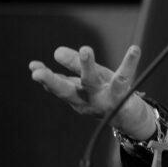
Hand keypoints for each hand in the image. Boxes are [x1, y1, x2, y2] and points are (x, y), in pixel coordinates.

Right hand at [29, 45, 155, 139]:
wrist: (130, 117)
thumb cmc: (104, 94)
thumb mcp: (87, 80)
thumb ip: (73, 67)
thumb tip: (56, 52)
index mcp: (76, 96)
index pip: (57, 87)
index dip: (45, 77)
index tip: (33, 66)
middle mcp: (86, 100)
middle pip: (67, 91)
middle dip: (52, 81)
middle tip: (38, 72)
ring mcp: (103, 99)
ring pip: (92, 81)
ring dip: (86, 66)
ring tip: (85, 49)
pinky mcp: (122, 95)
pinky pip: (125, 76)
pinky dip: (129, 62)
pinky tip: (134, 49)